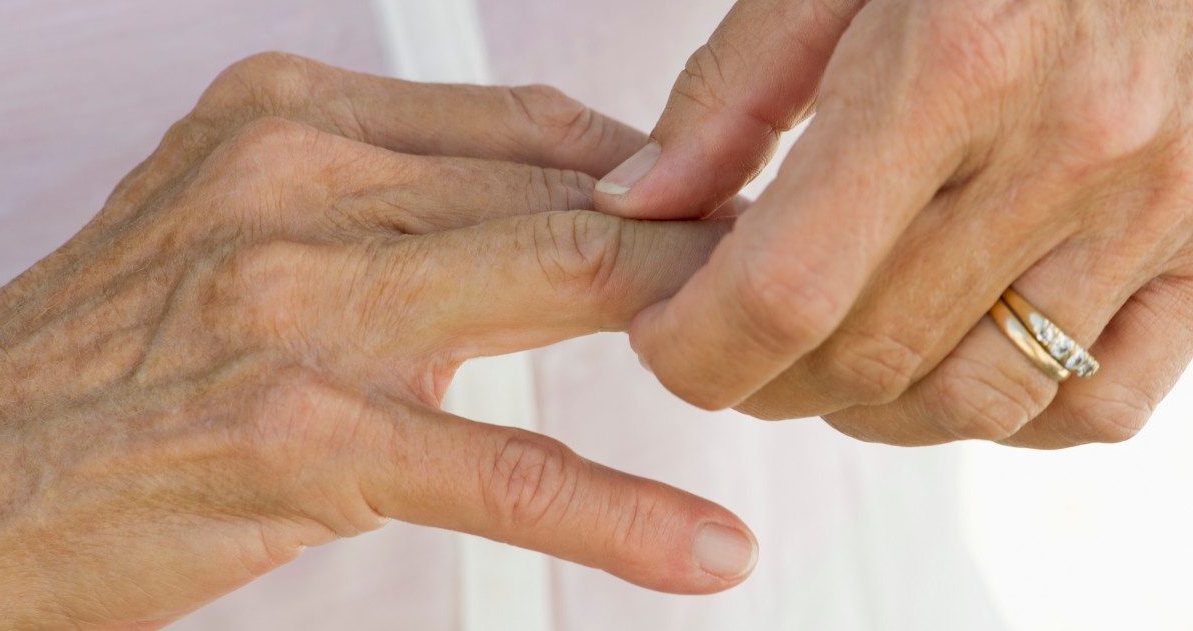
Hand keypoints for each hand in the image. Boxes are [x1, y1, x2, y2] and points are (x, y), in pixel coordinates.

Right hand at [0, 53, 754, 627]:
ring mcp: (299, 305)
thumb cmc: (97, 362)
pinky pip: (506, 466)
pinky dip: (622, 510)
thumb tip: (539, 207)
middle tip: (791, 283)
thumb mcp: (228, 222)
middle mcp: (295, 181)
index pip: (530, 124)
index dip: (650, 171)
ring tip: (787, 376)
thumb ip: (379, 198)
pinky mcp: (302, 437)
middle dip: (699, 244)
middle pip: (569, 193)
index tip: (719, 212)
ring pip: (564, 290)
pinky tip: (699, 546)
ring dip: (699, 337)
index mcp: (285, 117)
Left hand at [597, 0, 1192, 446]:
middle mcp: (1066, 149)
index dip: (698, 346)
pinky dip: (1002, 412)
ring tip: (827, 351)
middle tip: (726, 340)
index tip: (664, 339)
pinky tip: (949, 357)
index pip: (789, 288)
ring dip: (867, 407)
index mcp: (952, 65)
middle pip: (868, 357)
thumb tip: (641, 203)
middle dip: (761, 378)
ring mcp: (1153, 210)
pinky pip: (1095, 402)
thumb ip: (733, 92)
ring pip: (974, 400)